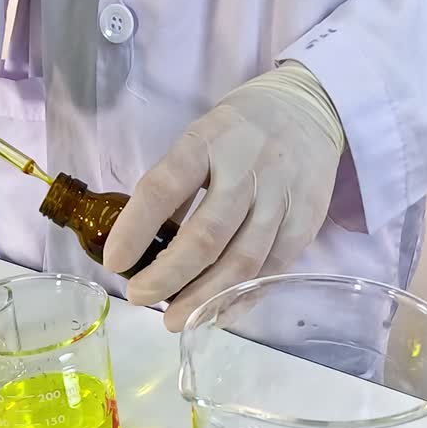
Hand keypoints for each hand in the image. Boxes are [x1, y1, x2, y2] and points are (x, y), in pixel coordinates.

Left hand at [103, 62, 345, 331]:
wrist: (312, 108)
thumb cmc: (241, 129)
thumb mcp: (200, 138)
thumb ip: (175, 186)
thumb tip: (142, 244)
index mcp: (208, 140)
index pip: (165, 187)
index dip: (136, 229)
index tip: (113, 262)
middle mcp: (248, 168)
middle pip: (206, 236)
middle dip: (167, 276)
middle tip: (139, 297)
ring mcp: (282, 197)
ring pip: (241, 262)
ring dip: (203, 298)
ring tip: (174, 319)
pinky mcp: (307, 221)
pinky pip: (271, 269)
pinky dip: (241, 298)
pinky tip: (216, 313)